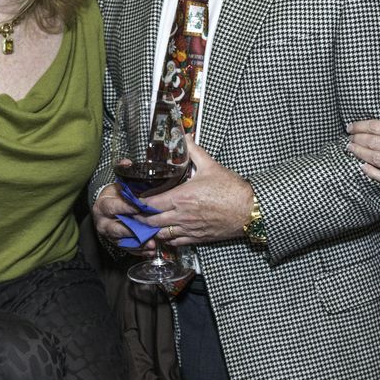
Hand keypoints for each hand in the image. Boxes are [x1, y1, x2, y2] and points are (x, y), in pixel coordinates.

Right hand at [91, 182, 154, 253]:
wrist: (108, 206)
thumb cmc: (116, 195)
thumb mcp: (119, 189)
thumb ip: (129, 192)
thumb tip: (145, 193)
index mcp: (102, 207)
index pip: (112, 208)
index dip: (125, 208)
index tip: (139, 208)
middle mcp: (103, 223)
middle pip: (116, 229)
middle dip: (133, 231)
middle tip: (148, 231)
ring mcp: (109, 235)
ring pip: (123, 242)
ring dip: (139, 244)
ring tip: (152, 244)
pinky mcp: (116, 243)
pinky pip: (128, 249)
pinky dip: (140, 251)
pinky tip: (151, 251)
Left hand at [138, 139, 253, 245]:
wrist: (248, 209)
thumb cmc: (230, 189)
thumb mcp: (210, 165)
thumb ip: (194, 151)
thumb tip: (186, 137)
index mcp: (181, 197)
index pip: (151, 202)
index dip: (138, 202)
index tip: (132, 198)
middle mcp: (181, 215)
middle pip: (151, 220)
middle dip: (139, 217)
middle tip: (132, 212)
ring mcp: (189, 228)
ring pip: (161, 234)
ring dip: (150, 229)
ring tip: (144, 223)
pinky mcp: (197, 238)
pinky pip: (175, 242)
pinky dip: (166, 239)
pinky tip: (162, 234)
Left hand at [346, 103, 379, 193]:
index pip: (377, 127)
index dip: (361, 125)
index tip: (351, 126)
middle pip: (373, 141)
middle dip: (357, 138)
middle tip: (347, 137)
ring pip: (376, 158)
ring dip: (360, 153)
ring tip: (350, 149)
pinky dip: (371, 172)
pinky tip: (362, 167)